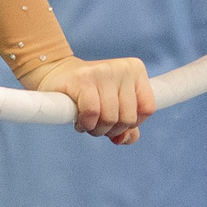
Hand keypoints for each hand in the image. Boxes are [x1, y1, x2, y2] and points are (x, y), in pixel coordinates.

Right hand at [23, 56, 155, 144]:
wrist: (58, 75)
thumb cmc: (90, 94)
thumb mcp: (115, 107)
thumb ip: (128, 127)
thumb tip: (125, 139)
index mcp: (135, 70)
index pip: (147, 109)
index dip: (131, 124)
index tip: (115, 120)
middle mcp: (122, 68)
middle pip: (128, 117)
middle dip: (111, 129)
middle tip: (97, 123)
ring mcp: (103, 71)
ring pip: (110, 117)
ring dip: (96, 129)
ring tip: (87, 122)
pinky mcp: (83, 79)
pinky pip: (92, 112)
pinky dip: (85, 124)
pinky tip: (79, 120)